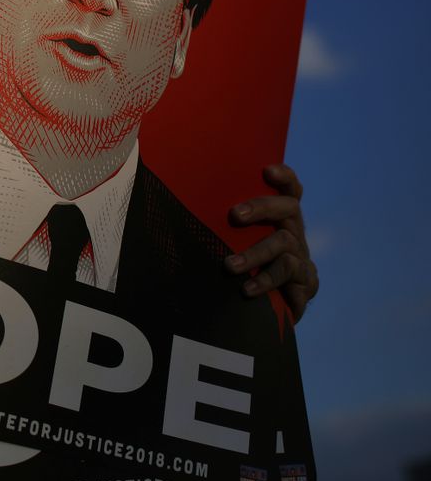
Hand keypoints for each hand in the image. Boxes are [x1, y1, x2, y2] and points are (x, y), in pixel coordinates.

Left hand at [225, 164, 318, 320]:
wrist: (265, 309)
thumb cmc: (237, 265)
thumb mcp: (230, 240)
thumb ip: (219, 224)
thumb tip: (174, 205)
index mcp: (279, 217)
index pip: (289, 189)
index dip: (284, 177)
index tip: (267, 170)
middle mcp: (293, 232)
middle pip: (288, 208)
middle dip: (262, 207)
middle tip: (234, 214)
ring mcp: (301, 256)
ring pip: (284, 244)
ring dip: (255, 254)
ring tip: (229, 266)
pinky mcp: (305, 283)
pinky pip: (289, 274)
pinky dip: (265, 280)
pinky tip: (246, 289)